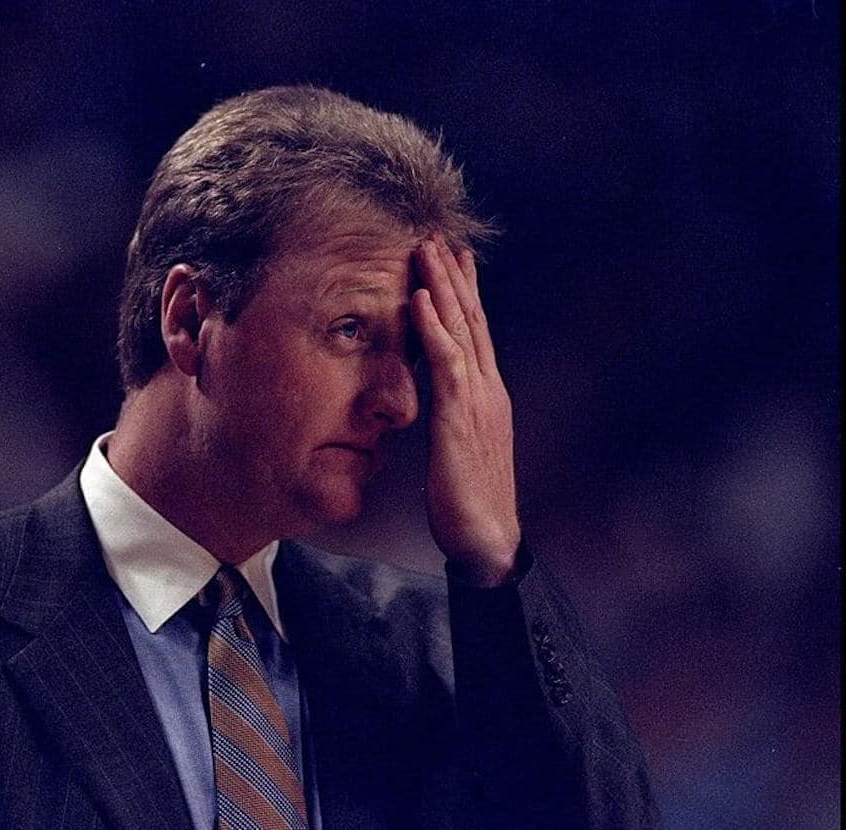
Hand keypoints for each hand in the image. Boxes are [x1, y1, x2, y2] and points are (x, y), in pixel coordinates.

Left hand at [411, 239, 519, 585]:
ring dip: (442, 286)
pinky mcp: (461, 417)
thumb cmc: (467, 497)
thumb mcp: (459, 446)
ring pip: (461, 330)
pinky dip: (433, 327)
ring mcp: (479, 400)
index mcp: (487, 395)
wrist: (486, 537)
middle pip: (472, 320)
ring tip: (427, 249)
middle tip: (439, 236)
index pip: (476, 333)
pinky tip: (419, 299)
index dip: (464, 294)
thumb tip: (438, 399)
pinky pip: (446, 362)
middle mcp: (488, 389)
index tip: (454, 259)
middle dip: (454, 277)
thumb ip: (452, 415)